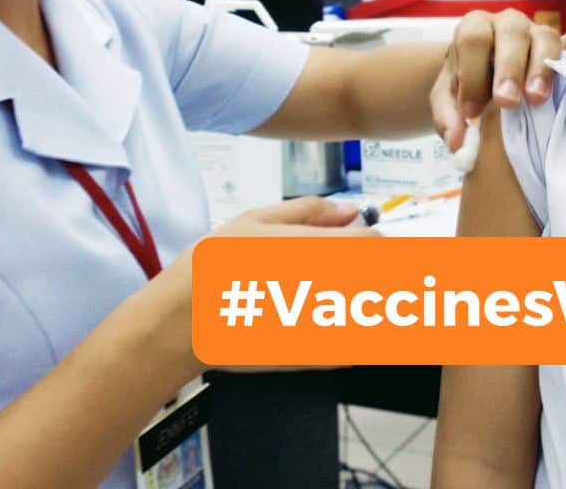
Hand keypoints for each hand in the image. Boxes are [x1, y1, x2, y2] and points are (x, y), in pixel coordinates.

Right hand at [147, 197, 379, 376]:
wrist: (184, 325)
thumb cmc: (214, 265)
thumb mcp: (256, 219)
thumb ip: (310, 211)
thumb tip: (349, 209)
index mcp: (320, 249)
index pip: (376, 240)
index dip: (366, 236)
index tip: (349, 238)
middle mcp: (333, 285)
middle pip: (381, 274)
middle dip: (367, 267)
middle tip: (334, 267)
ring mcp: (332, 323)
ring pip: (374, 309)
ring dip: (361, 299)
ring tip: (317, 296)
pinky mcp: (326, 356)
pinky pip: (359, 342)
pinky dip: (349, 330)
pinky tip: (314, 322)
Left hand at [432, 11, 565, 150]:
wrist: (487, 77)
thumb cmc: (469, 88)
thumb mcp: (448, 101)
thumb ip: (447, 117)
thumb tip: (457, 141)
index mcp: (475, 30)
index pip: (473, 38)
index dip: (472, 73)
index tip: (472, 109)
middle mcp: (508, 24)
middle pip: (511, 33)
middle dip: (509, 68)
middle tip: (507, 102)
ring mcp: (539, 32)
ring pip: (546, 36)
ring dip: (543, 67)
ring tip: (538, 98)